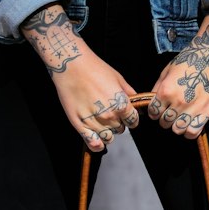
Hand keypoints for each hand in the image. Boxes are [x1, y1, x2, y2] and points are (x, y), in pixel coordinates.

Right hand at [20, 4, 137, 151]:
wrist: (71, 65)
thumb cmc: (95, 69)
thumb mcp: (118, 78)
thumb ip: (129, 93)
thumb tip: (137, 105)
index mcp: (121, 104)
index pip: (133, 122)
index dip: (131, 118)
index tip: (127, 115)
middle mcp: (109, 116)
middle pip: (120, 129)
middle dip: (118, 122)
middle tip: (110, 113)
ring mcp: (94, 122)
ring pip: (108, 137)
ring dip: (107, 131)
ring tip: (101, 121)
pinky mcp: (80, 124)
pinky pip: (93, 142)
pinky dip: (97, 144)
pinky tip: (97, 141)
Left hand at [148, 15, 208, 139]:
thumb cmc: (189, 60)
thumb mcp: (167, 71)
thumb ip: (158, 88)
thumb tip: (151, 102)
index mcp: (166, 90)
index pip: (153, 112)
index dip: (154, 112)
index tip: (158, 109)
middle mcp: (179, 101)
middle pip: (164, 122)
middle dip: (164, 119)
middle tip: (169, 112)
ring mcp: (194, 108)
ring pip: (177, 130)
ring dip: (176, 126)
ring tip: (179, 118)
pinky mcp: (207, 111)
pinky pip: (193, 131)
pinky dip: (189, 131)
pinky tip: (188, 124)